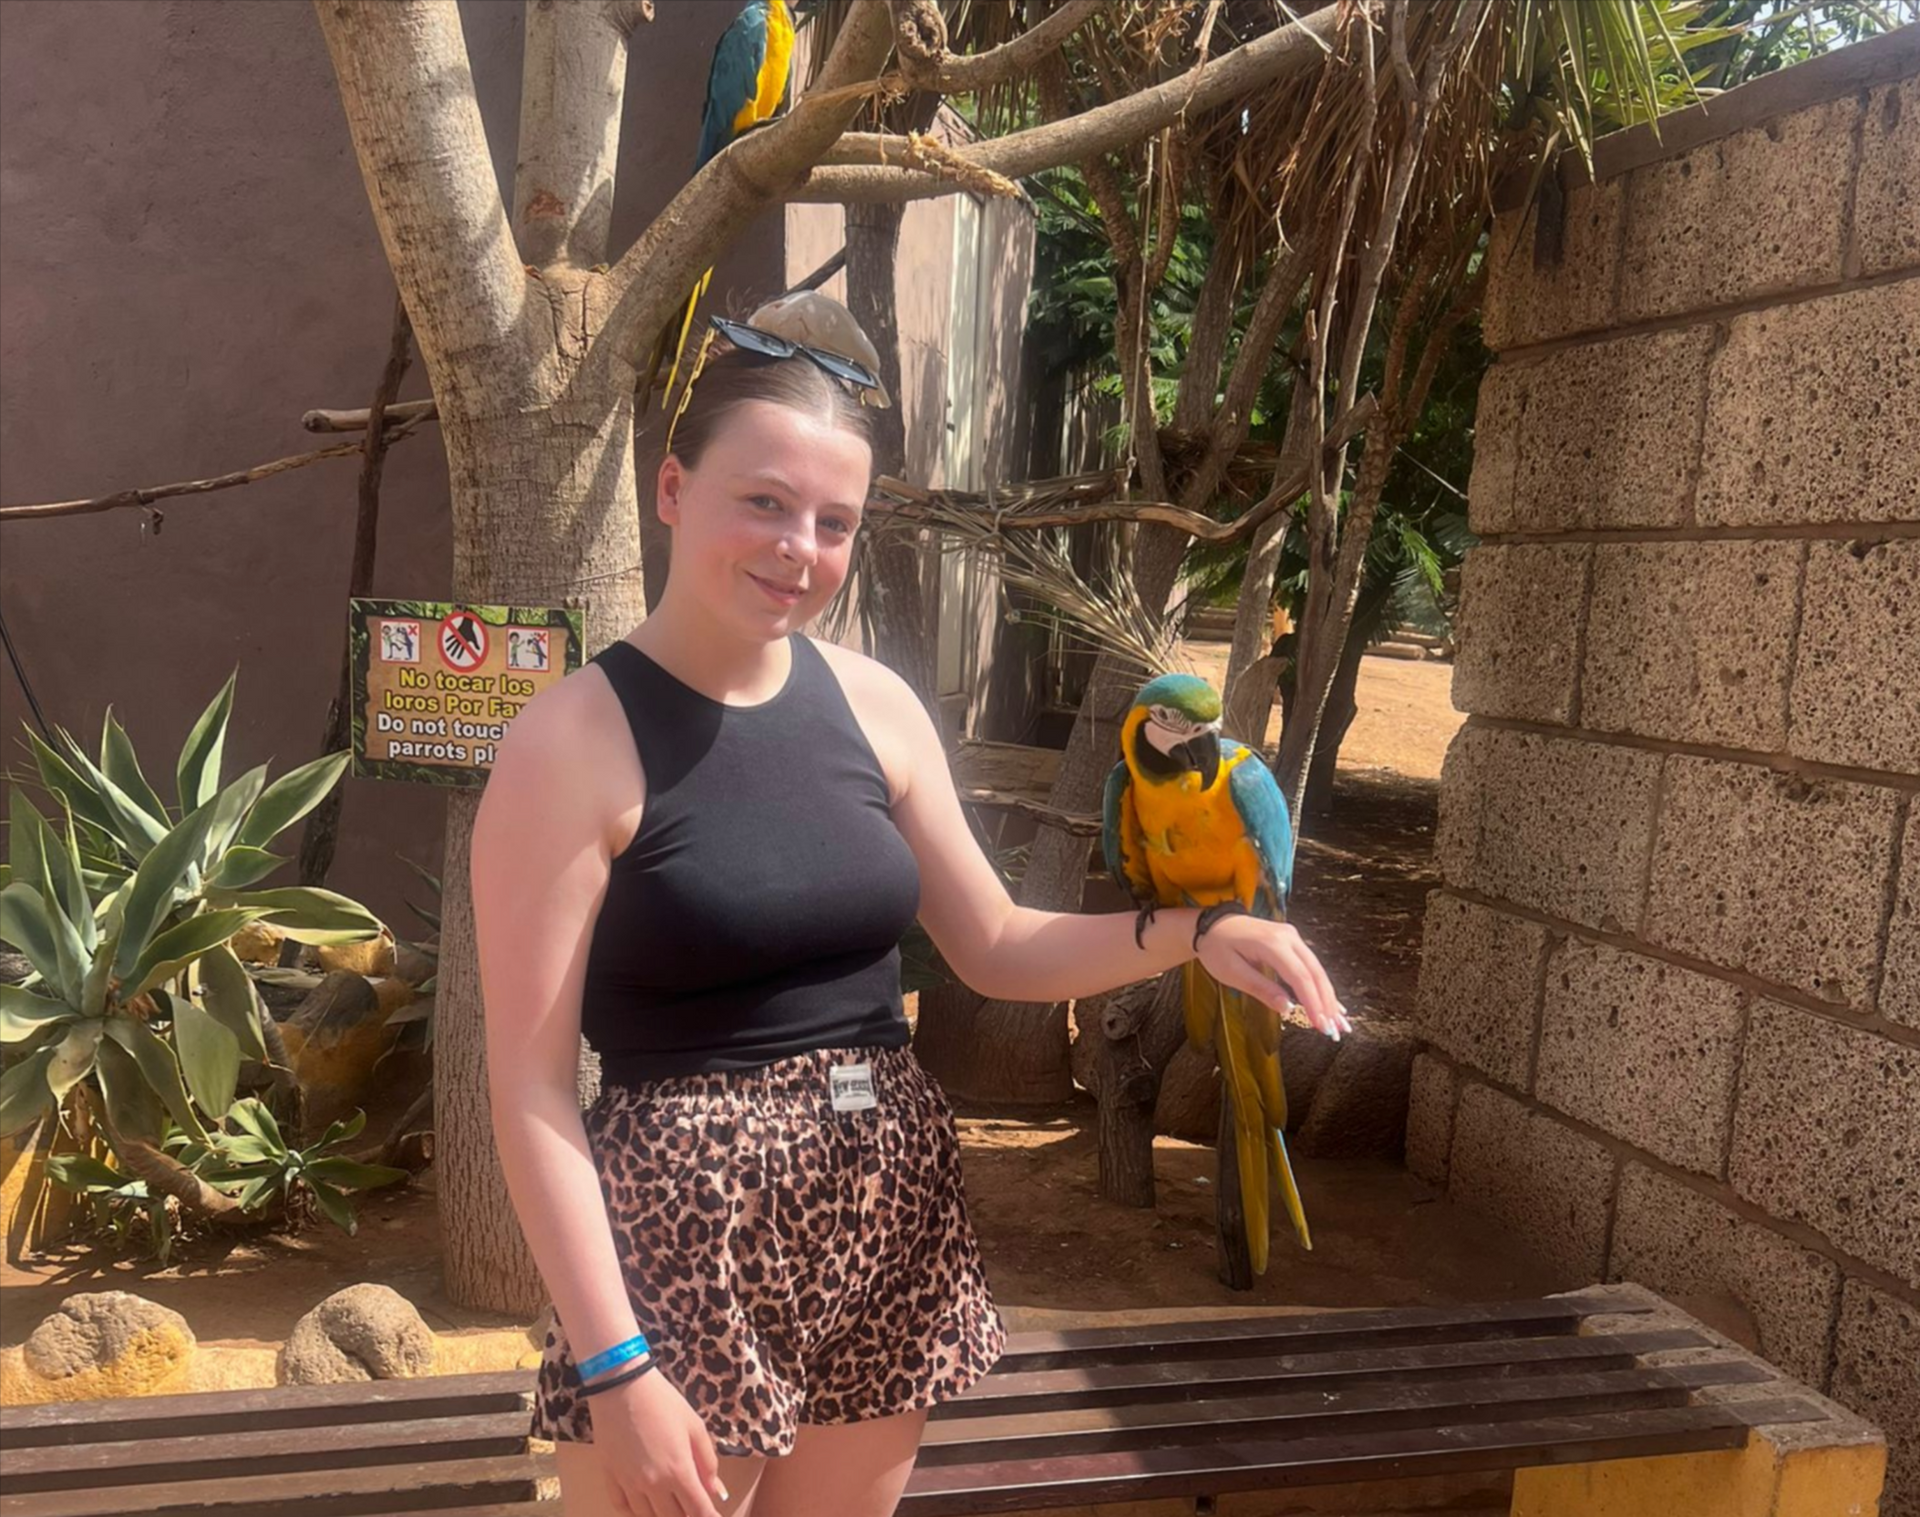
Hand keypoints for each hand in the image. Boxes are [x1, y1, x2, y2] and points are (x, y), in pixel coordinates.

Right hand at [589, 1365, 729, 1516]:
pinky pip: (622, 1508)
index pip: (698, 1510)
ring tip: (672, 1504)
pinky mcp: (610, 1477)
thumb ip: (708, 1462)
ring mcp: (628, 1483)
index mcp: (678, 1471)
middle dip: (687, 1515)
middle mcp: (653, 1484)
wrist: (622, 1385)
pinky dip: (636, 1512)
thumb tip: (717, 1492)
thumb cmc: (663, 1401)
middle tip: (693, 1505)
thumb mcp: (694, 1427)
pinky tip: (645, 1505)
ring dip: (663, 1514)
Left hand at [1194, 914, 1352, 1040]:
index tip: (1321, 1024)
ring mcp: (1292, 936)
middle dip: (1326, 1002)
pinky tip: (1331, 1003)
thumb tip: (1287, 1008)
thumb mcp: (1231, 972)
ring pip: (1316, 969)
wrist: (1210, 925)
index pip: (1300, 976)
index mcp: (1272, 942)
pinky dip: (1320, 986)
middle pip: (1315, 972)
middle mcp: (1288, 936)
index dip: (1313, 1002)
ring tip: (1337, 1021)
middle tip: (1334, 1029)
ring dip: (1327, 996)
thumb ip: (1260, 988)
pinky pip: (1310, 965)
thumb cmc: (1216, 948)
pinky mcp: (1291, 941)